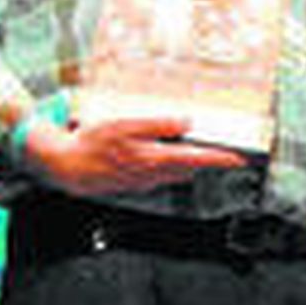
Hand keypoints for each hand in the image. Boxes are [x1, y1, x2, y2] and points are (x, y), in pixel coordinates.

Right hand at [22, 116, 246, 196]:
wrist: (63, 166)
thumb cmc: (91, 142)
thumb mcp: (125, 125)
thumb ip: (158, 124)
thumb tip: (187, 122)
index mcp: (155, 158)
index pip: (198, 158)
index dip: (221, 159)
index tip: (242, 158)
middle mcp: (154, 173)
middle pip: (191, 167)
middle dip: (210, 160)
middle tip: (228, 152)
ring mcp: (144, 180)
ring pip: (177, 172)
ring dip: (191, 163)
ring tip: (201, 150)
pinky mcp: (134, 181)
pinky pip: (160, 174)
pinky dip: (170, 165)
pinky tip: (166, 154)